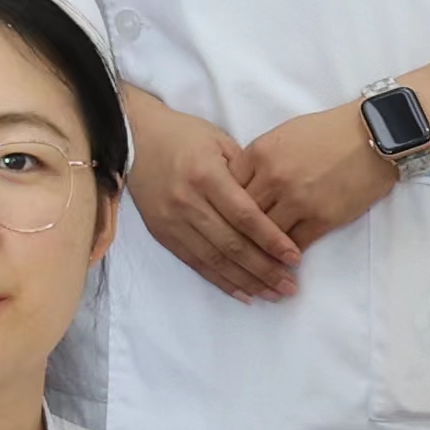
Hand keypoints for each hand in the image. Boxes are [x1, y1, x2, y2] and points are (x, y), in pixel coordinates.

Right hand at [122, 92, 306, 299]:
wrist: (134, 138)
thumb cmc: (184, 135)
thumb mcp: (220, 141)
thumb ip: (246, 173)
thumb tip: (274, 207)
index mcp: (206, 175)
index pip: (245, 216)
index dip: (271, 240)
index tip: (294, 258)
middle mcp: (188, 201)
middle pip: (232, 244)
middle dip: (265, 269)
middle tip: (290, 286)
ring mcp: (172, 221)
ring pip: (215, 259)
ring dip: (247, 281)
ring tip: (273, 294)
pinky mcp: (162, 233)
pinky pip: (195, 263)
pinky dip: (221, 280)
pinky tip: (244, 293)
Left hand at [232, 100, 412, 252]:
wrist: (373, 136)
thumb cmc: (327, 131)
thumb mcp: (283, 135)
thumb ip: (258, 159)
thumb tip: (240, 184)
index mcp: (260, 153)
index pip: (227, 188)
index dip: (221, 205)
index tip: (219, 219)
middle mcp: (274, 178)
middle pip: (241, 215)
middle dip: (234, 233)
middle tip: (228, 250)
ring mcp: (298, 201)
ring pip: (266, 236)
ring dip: (259, 251)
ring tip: (253, 265)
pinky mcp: (322, 218)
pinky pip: (295, 245)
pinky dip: (286, 256)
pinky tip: (281, 263)